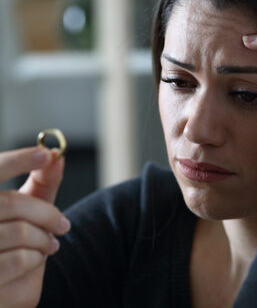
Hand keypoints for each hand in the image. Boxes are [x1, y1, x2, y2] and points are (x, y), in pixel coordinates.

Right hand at [0, 147, 69, 307]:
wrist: (7, 287)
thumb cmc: (15, 240)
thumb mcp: (28, 208)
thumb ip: (41, 182)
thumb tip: (56, 156)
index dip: (17, 160)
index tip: (45, 154)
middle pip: (12, 203)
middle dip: (47, 214)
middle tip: (64, 225)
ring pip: (19, 232)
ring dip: (44, 238)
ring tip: (50, 244)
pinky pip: (17, 260)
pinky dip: (36, 259)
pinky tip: (36, 259)